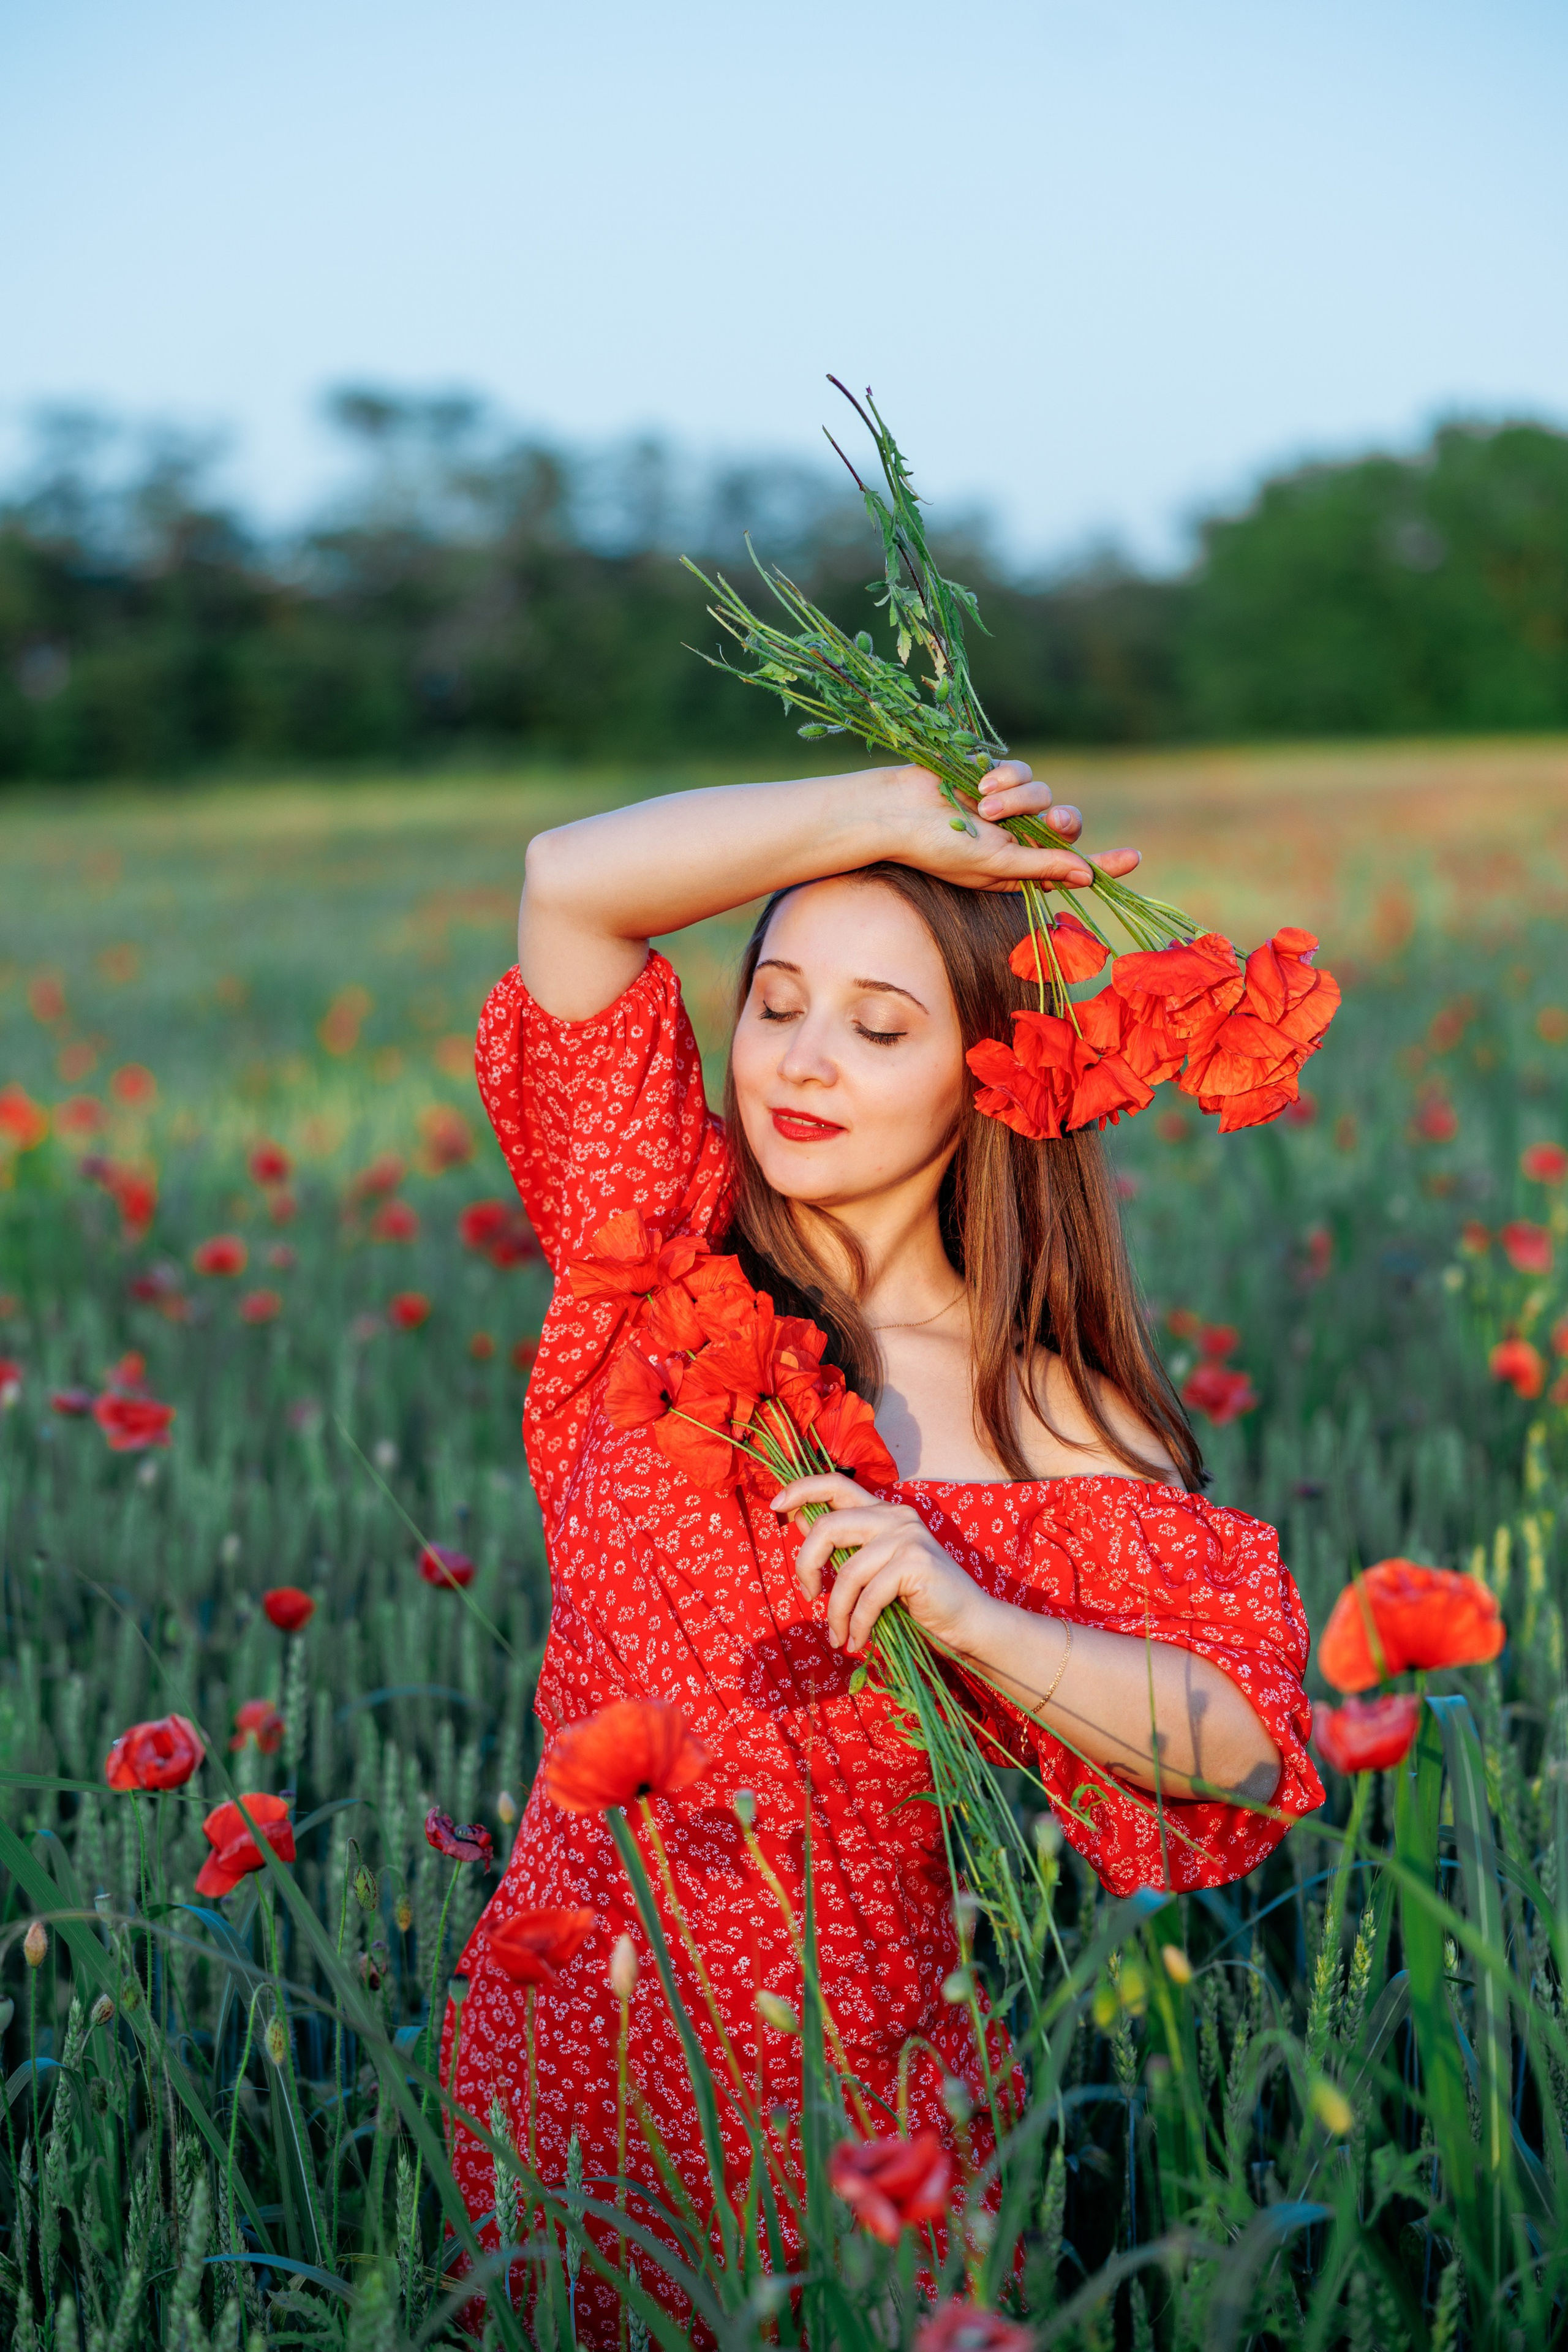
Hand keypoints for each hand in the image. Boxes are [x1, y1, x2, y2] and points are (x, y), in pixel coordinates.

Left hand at [771, 1473, 993, 1656]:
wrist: (968, 1621)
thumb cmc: (918, 1599)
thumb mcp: (875, 1567)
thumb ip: (845, 1546)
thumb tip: (799, 1524)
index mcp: (883, 1511)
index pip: (836, 1483)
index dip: (802, 1489)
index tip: (777, 1506)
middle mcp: (895, 1515)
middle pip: (828, 1525)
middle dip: (806, 1564)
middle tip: (807, 1595)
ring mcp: (907, 1537)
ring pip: (846, 1571)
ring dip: (836, 1611)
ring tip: (838, 1636)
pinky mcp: (915, 1563)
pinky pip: (868, 1596)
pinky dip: (858, 1624)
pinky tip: (859, 1641)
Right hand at [879, 761, 1141, 896]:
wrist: (896, 810)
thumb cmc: (939, 848)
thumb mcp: (995, 864)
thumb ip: (1042, 866)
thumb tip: (1088, 875)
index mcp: (1021, 868)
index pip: (1073, 867)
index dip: (1105, 863)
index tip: (1134, 858)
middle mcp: (1019, 839)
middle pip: (1066, 826)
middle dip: (1063, 821)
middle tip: (1055, 821)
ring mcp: (1008, 808)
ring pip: (1044, 795)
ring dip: (1020, 800)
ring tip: (984, 806)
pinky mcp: (996, 778)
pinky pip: (1022, 771)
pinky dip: (1006, 778)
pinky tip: (979, 785)